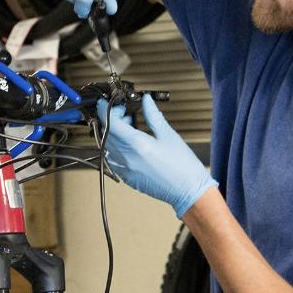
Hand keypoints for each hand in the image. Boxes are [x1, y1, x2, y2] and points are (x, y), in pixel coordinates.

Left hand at [97, 94, 215, 218]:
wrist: (189, 191)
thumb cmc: (183, 166)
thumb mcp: (168, 134)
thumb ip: (153, 115)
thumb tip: (146, 101)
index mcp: (136, 145)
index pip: (109, 123)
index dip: (104, 109)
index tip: (105, 103)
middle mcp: (127, 158)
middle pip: (105, 134)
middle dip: (110, 120)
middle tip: (124, 112)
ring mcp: (125, 170)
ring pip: (107, 147)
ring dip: (112, 134)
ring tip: (129, 128)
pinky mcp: (127, 178)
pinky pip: (113, 160)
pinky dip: (116, 147)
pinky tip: (130, 144)